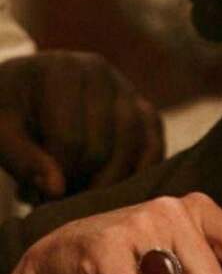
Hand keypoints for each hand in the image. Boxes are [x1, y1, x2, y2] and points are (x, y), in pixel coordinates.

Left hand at [0, 51, 163, 200]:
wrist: (26, 90)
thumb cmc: (9, 111)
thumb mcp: (0, 132)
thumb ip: (22, 159)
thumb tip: (58, 189)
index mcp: (61, 70)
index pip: (69, 138)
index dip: (57, 176)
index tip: (41, 198)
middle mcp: (99, 71)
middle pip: (103, 143)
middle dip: (83, 182)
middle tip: (65, 203)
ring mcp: (125, 86)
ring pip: (134, 141)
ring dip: (114, 180)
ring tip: (89, 200)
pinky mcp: (142, 104)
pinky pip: (154, 140)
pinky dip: (144, 168)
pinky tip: (124, 191)